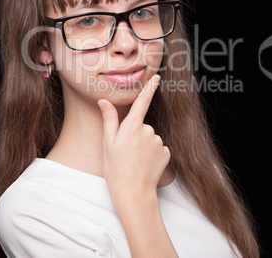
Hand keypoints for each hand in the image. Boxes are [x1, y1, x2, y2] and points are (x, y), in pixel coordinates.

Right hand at [97, 75, 169, 211]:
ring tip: (134, 160)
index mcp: (132, 126)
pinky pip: (158, 148)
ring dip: (144, 145)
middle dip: (135, 134)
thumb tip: (104, 101)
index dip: (150, 88)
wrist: (134, 194)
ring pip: (150, 137)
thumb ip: (109, 119)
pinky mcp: (166, 152)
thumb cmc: (116, 169)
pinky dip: (152, 154)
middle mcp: (148, 131)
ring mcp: (159, 142)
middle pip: (142, 125)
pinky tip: (145, 165)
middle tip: (126, 152)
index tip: (157, 77)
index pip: (142, 102)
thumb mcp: (108, 143)